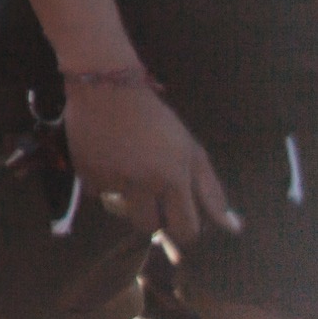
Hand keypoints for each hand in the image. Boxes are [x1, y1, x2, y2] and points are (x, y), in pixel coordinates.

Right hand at [66, 79, 238, 244]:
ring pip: (120, 210)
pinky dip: (103, 183)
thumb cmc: (156, 119)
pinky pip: (97, 192)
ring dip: (126, 200)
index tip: (180, 219)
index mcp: (174, 179)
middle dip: (152, 218)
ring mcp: (112, 180)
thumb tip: (234, 228)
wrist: (108, 89)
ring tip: (127, 175)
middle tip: (151, 198)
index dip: (184, 229)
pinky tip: (107, 162)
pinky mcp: (85, 173)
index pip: (185, 228)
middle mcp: (143, 184)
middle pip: (149, 227)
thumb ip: (211, 192)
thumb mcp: (191, 151)